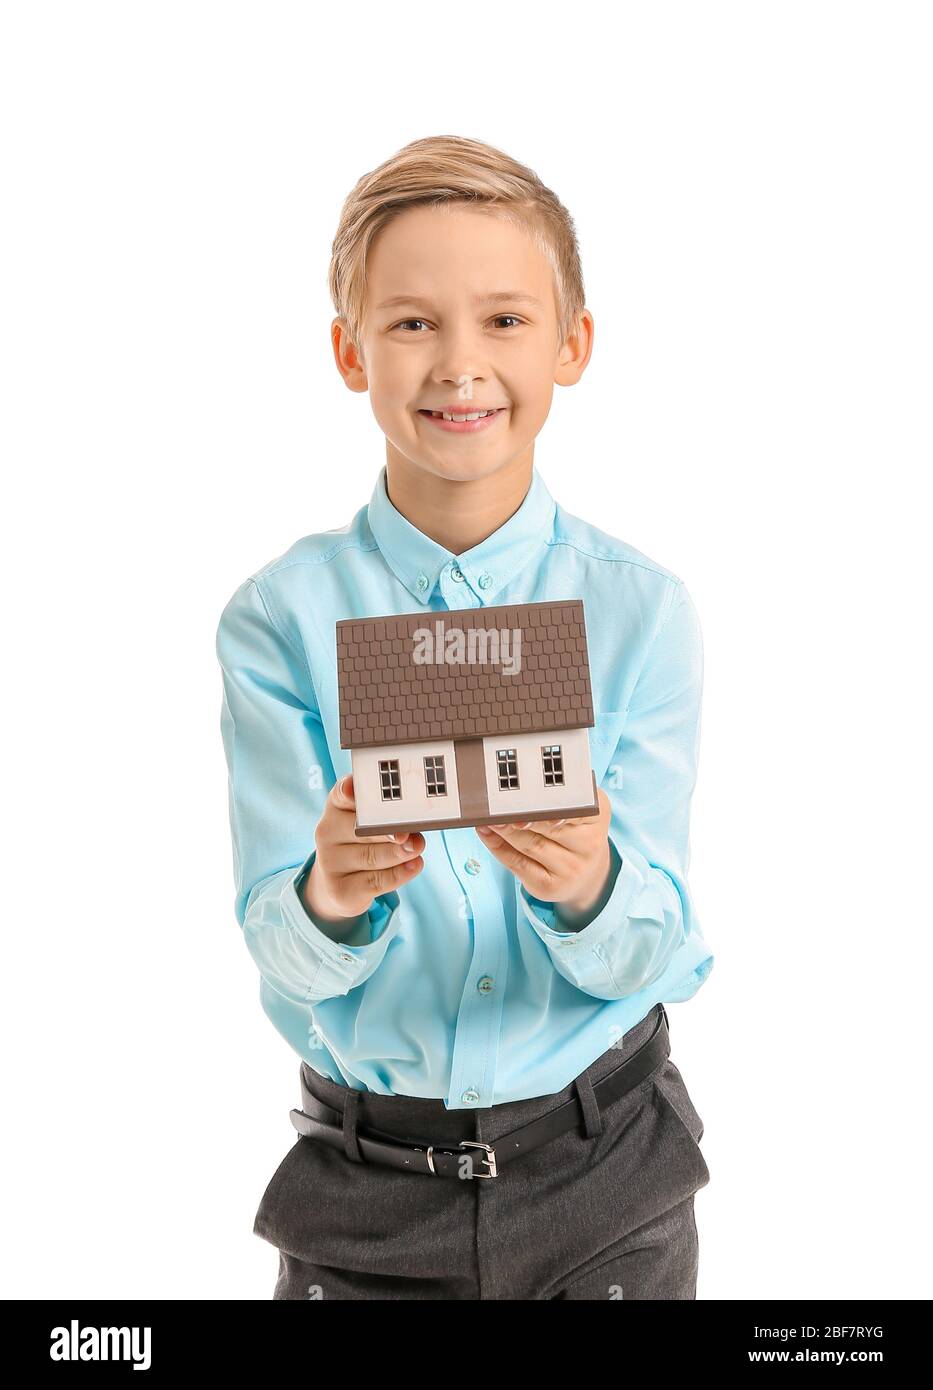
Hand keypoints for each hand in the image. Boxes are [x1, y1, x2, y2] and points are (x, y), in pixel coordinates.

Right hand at [303, 774, 425, 923]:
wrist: (337, 885)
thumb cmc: (361, 844)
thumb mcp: (368, 824)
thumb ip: (388, 819)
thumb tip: (413, 832)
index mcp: (336, 808)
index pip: (342, 794)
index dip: (349, 790)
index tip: (357, 790)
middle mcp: (327, 833)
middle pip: (361, 829)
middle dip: (389, 829)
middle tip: (409, 832)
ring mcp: (330, 863)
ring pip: (371, 856)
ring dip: (399, 853)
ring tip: (417, 848)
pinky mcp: (341, 890)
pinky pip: (375, 881)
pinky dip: (398, 874)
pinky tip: (413, 866)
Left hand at [475, 788, 614, 917]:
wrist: (588, 875)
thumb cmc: (578, 832)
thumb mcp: (581, 808)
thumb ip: (560, 795)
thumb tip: (520, 790)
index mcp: (597, 817)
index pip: (573, 808)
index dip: (550, 806)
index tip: (530, 799)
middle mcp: (589, 845)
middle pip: (548, 827)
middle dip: (520, 815)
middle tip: (499, 806)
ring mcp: (569, 869)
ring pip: (530, 845)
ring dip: (504, 830)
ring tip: (488, 817)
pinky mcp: (548, 886)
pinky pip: (518, 864)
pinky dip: (497, 847)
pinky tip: (486, 833)